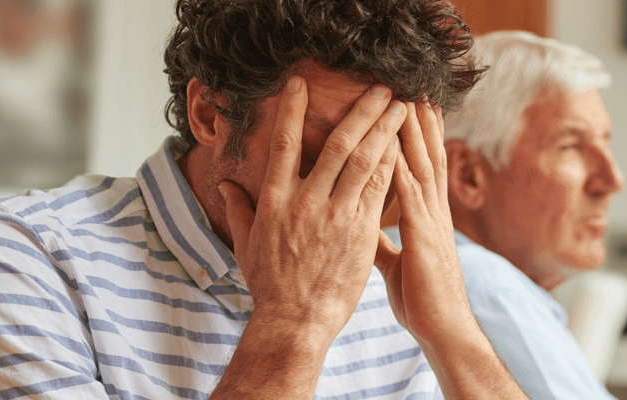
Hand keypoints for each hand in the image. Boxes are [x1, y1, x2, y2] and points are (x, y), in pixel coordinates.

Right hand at [220, 77, 406, 335]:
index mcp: (275, 201)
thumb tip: (224, 184)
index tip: (301, 83)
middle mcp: (305, 202)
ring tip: (400, 108)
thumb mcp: (246, 245)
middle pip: (336, 144)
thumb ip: (238, 209)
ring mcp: (335, 216)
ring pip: (363, 161)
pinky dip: (391, 164)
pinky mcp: (359, 233)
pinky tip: (402, 146)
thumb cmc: (270, 286)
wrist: (295, 321)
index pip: (282, 144)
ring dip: (384, 130)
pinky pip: (378, 191)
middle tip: (378, 88)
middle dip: (360, 111)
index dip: (291, 110)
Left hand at [376, 102, 471, 342]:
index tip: (412, 108)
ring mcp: (431, 222)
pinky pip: (409, 194)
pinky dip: (401, 167)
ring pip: (422, 167)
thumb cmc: (421, 300)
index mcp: (427, 219)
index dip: (420, 138)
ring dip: (414, 133)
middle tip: (414, 86)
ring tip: (406, 99)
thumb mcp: (394, 264)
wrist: (443, 329)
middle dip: (421, 122)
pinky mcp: (422, 236)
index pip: (423, 169)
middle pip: (427, 157)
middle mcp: (433, 213)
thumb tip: (359, 224)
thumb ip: (378, 240)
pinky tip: (392, 145)